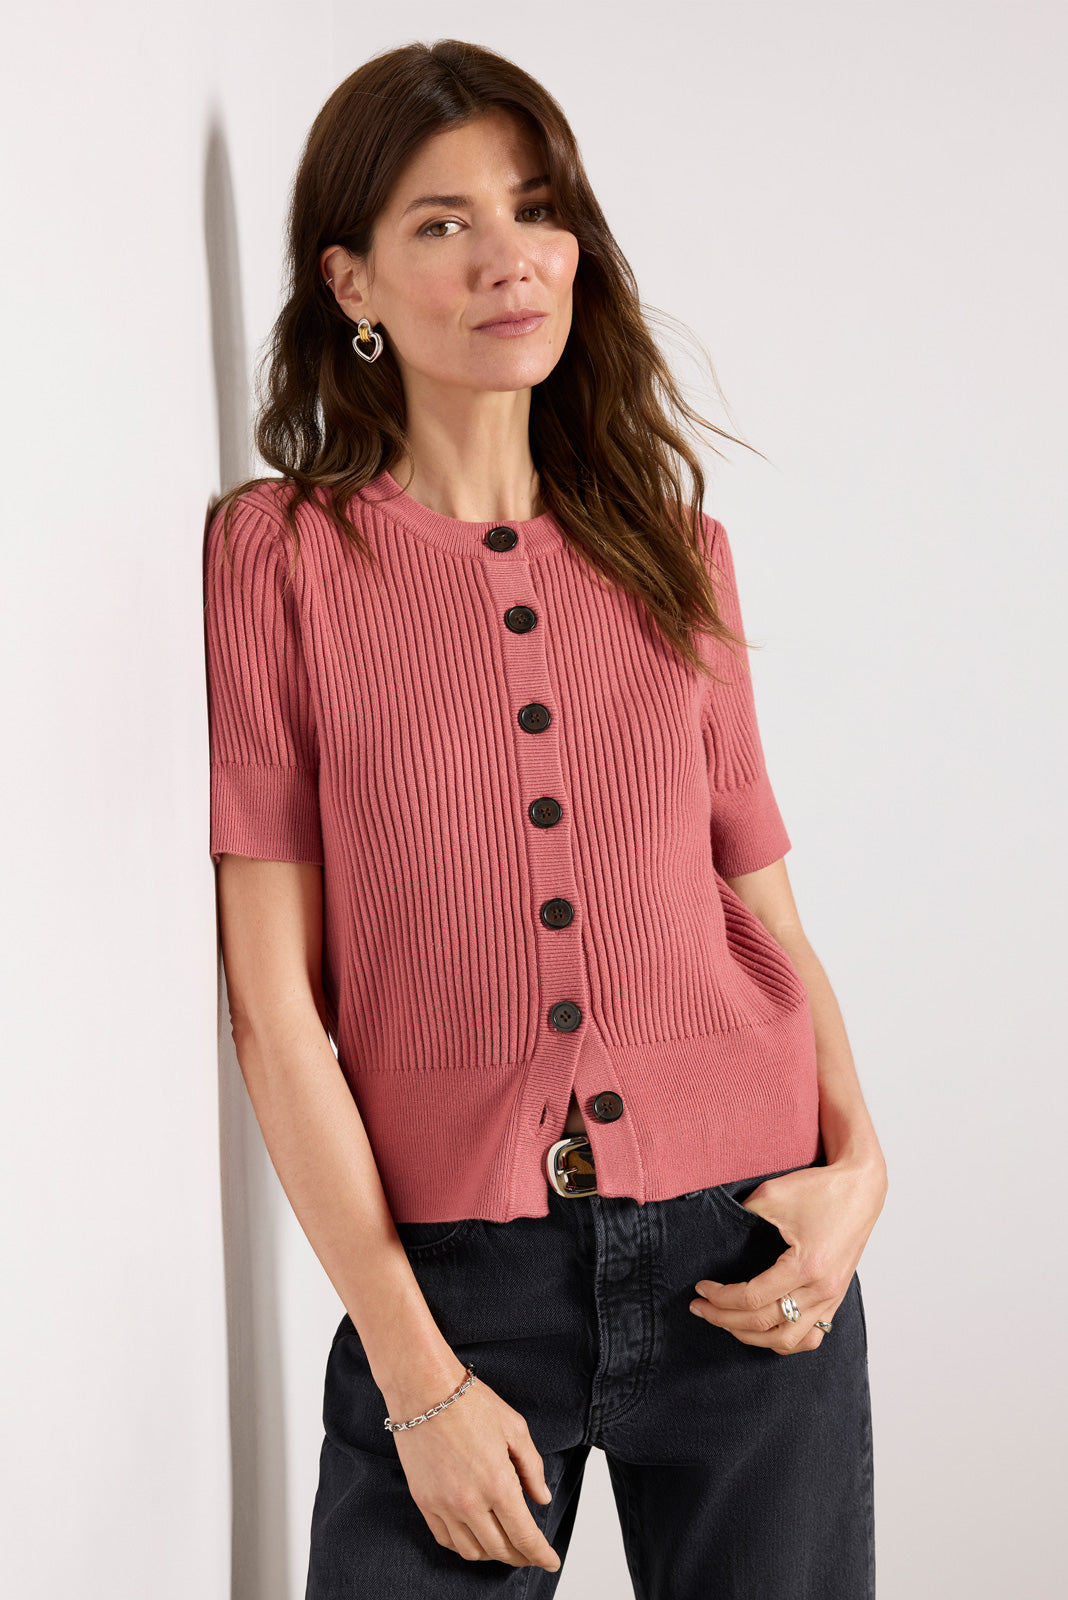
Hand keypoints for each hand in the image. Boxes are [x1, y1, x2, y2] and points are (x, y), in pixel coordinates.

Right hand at [390, 1370, 560, 1570]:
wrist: (424, 1390)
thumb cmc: (469, 1402)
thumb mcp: (514, 1428)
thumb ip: (532, 1467)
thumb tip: (541, 1498)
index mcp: (498, 1484)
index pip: (525, 1536)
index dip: (541, 1554)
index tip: (551, 1561)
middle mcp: (470, 1502)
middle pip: (500, 1549)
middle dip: (521, 1557)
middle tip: (531, 1553)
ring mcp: (443, 1505)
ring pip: (472, 1551)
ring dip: (492, 1554)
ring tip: (504, 1544)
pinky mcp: (424, 1501)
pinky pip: (446, 1539)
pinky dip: (464, 1545)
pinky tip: (475, 1535)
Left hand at [689, 1155, 887, 1353]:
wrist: (861, 1188)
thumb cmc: (821, 1189)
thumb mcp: (773, 1194)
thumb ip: (742, 1215)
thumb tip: (716, 1235)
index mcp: (806, 1266)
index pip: (752, 1298)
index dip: (720, 1298)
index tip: (701, 1288)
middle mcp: (822, 1289)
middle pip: (764, 1323)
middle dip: (724, 1319)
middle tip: (700, 1308)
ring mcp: (832, 1298)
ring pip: (787, 1340)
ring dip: (752, 1337)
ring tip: (726, 1322)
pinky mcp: (836, 1297)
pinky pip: (810, 1336)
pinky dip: (783, 1340)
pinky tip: (762, 1330)